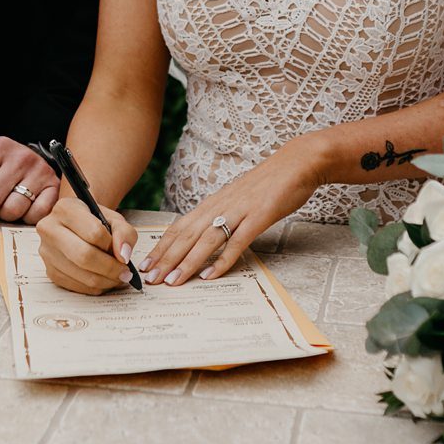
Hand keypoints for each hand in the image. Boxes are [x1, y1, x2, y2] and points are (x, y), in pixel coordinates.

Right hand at [38, 195, 138, 293]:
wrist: (76, 226)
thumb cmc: (95, 221)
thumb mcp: (114, 218)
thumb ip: (124, 233)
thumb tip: (123, 256)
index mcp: (66, 209)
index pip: (94, 232)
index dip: (113, 247)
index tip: (124, 255)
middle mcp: (50, 229)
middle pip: (84, 256)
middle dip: (110, 268)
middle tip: (125, 273)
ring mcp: (47, 252)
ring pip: (81, 275)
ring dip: (106, 281)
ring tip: (117, 277)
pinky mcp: (49, 271)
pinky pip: (76, 286)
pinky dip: (95, 287)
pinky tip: (103, 280)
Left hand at [139, 142, 321, 285]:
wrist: (296, 163)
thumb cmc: (268, 184)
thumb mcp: (237, 199)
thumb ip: (221, 215)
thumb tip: (205, 236)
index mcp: (213, 203)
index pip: (180, 226)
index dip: (162, 246)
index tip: (147, 264)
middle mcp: (221, 206)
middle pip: (187, 234)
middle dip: (166, 258)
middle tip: (151, 278)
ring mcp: (239, 211)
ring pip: (207, 239)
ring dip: (188, 261)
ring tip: (173, 280)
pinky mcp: (258, 216)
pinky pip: (237, 241)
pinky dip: (222, 259)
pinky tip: (211, 275)